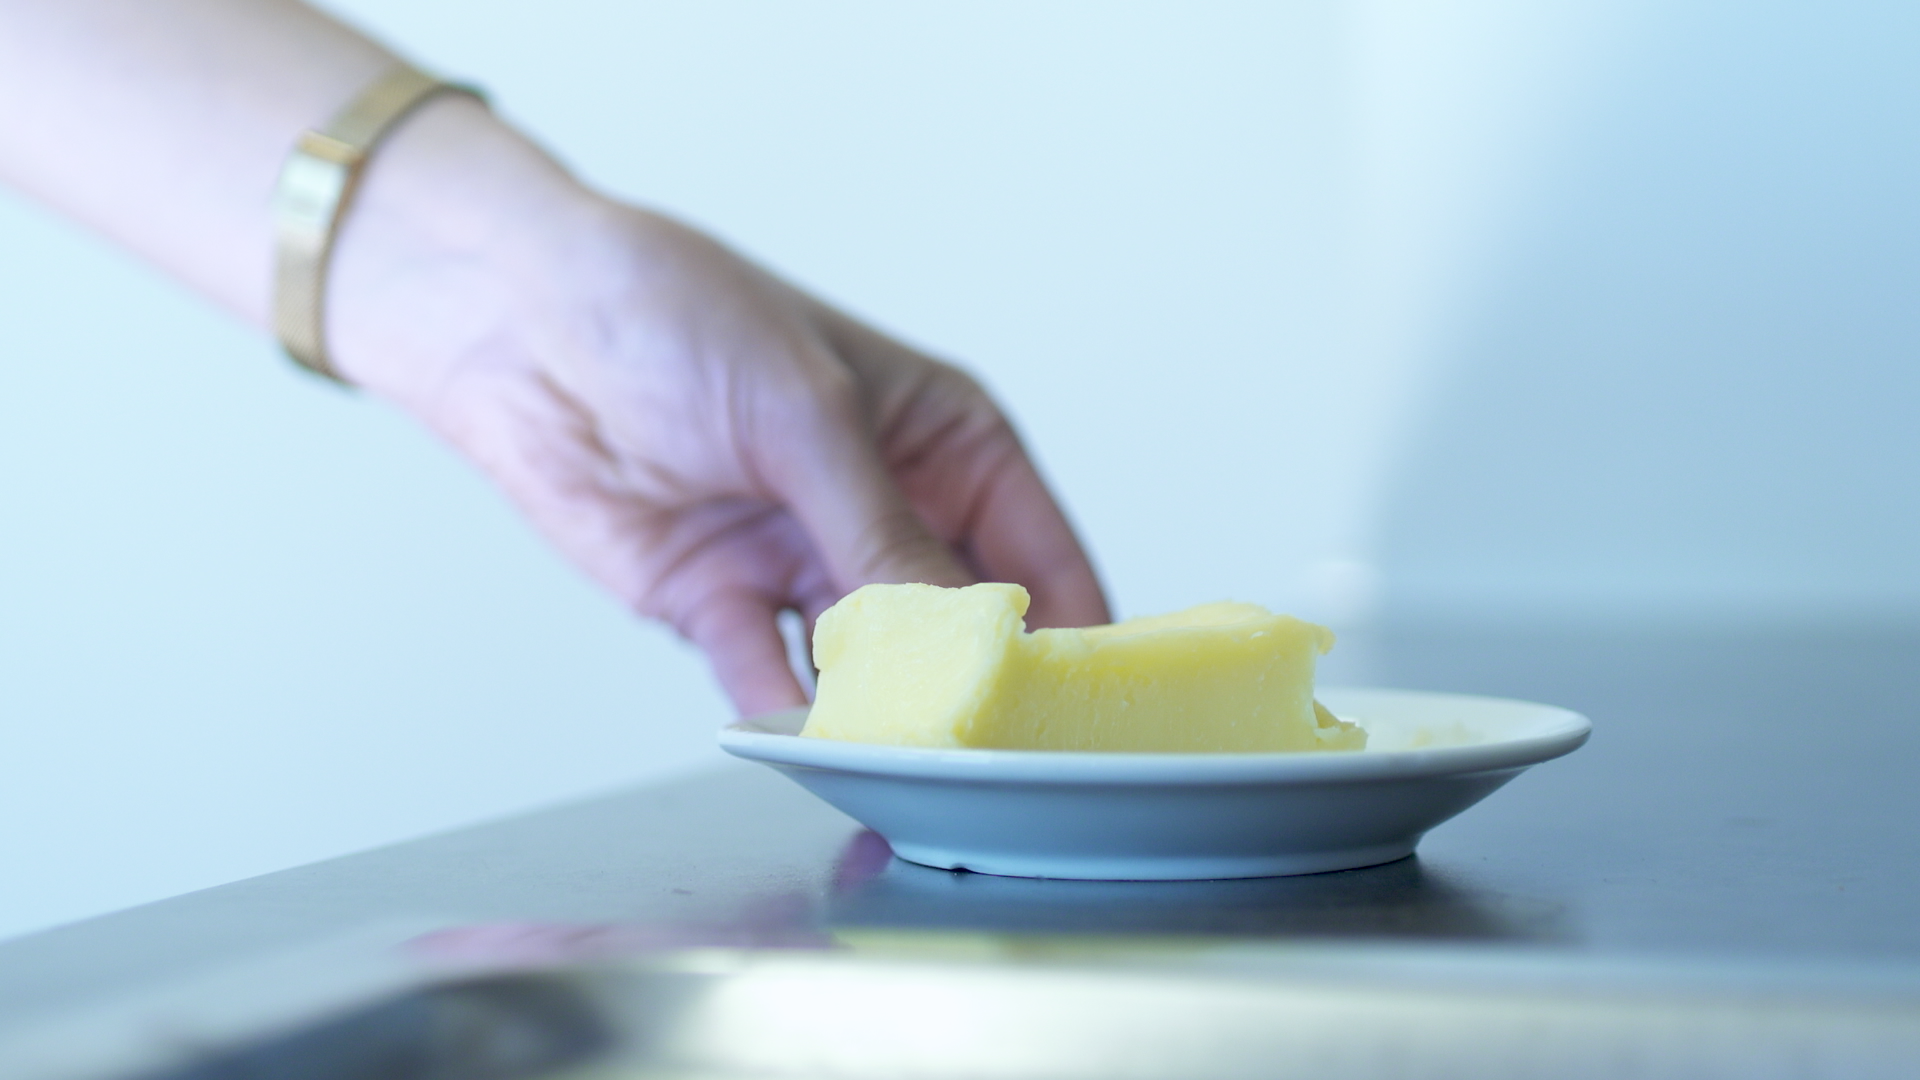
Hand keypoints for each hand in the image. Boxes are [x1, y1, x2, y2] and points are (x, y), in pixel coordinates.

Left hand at [325, 96, 1109, 714]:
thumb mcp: (806, 413)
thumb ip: (884, 535)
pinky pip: (770, 678)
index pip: (1042, 559)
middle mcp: (891, 513)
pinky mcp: (723, 604)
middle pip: (962, 629)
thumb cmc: (676, 312)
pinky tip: (806, 741)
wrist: (517, 321)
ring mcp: (807, 563)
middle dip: (973, 687)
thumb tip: (960, 638)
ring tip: (899, 754)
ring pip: (870, 668)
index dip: (1069, 636)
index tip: (1080, 709)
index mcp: (948, 445)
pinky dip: (786, 715)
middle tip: (991, 750)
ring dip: (880, 710)